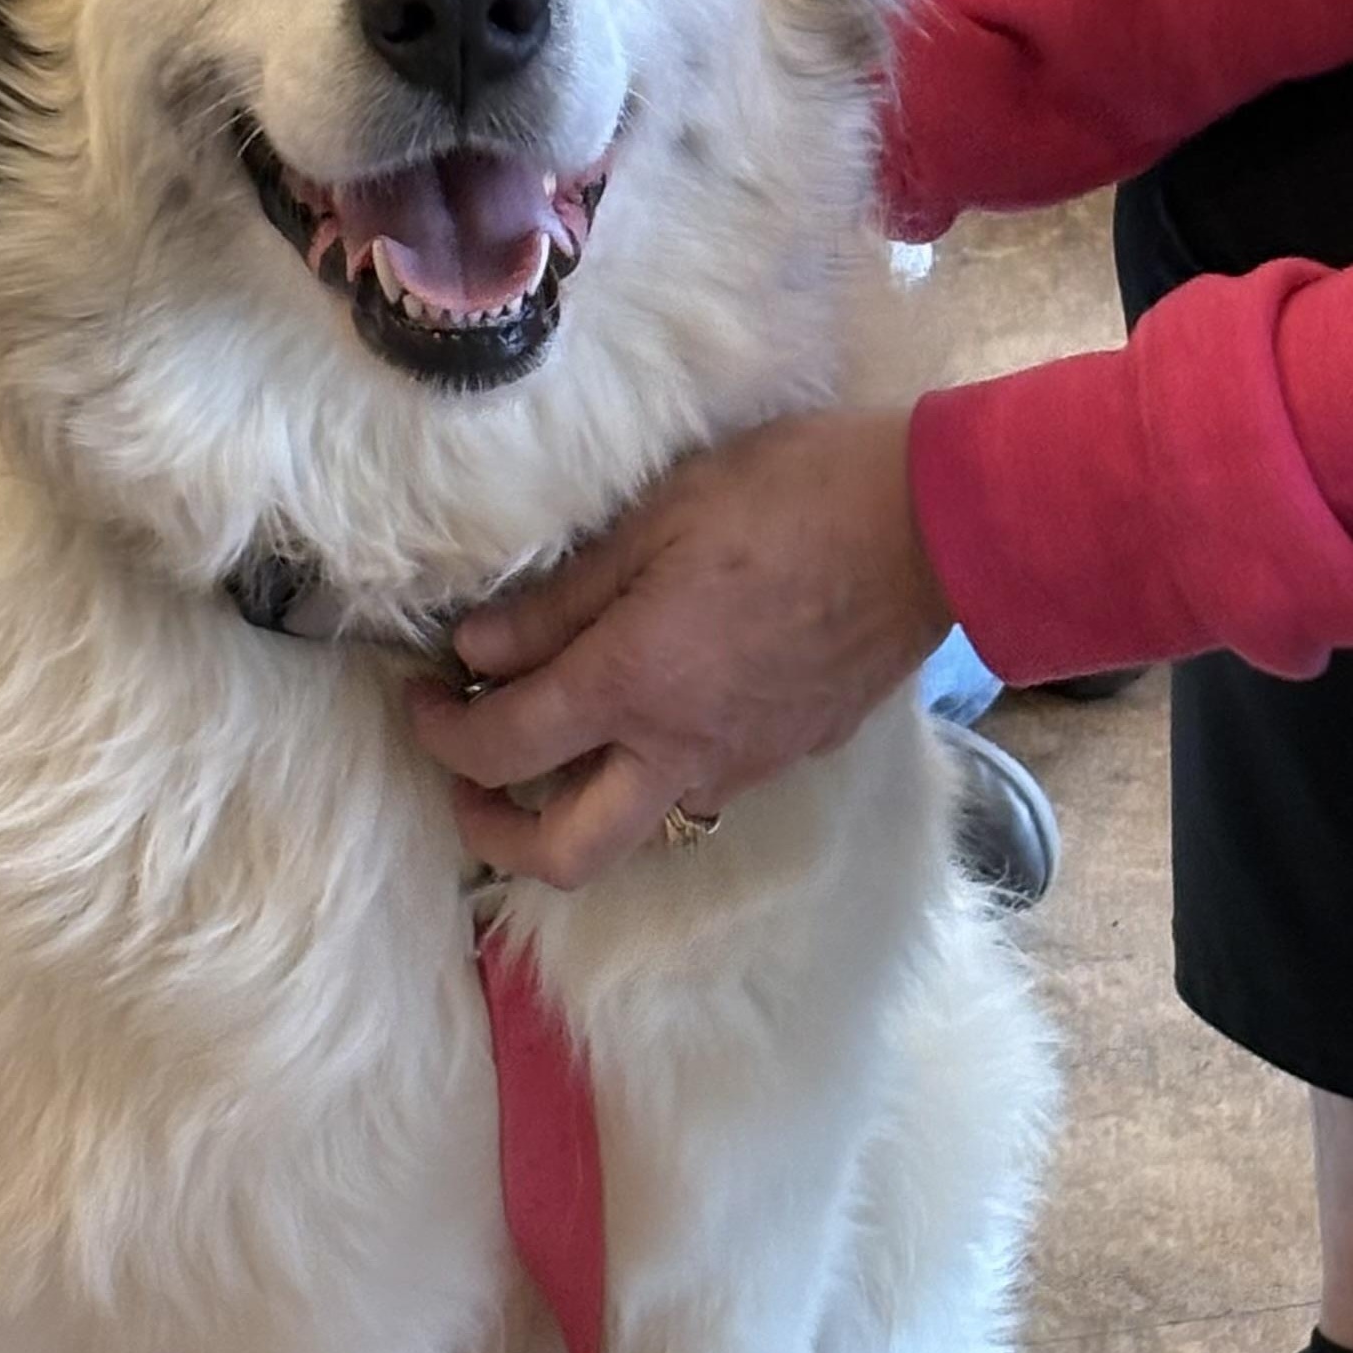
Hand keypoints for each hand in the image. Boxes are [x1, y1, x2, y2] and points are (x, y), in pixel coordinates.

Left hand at [407, 408, 953, 887]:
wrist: (932, 527)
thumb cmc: (789, 496)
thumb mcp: (654, 521)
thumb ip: (558, 601)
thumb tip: (473, 654)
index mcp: (632, 687)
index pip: (499, 749)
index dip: (437, 734)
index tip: (420, 697)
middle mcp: (679, 753)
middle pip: (562, 856)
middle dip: (494, 833)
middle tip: (471, 778)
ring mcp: (740, 768)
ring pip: (634, 828)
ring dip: (576, 804)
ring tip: (559, 735)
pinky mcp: (788, 758)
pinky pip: (696, 790)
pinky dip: (649, 768)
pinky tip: (654, 707)